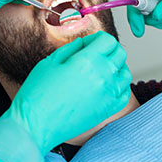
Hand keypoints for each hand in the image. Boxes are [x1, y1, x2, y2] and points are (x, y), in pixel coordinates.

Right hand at [0, 31, 131, 161]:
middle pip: (120, 54)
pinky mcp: (108, 109)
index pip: (108, 40)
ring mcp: (108, 94)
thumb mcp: (51, 62)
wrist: (36, 123)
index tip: (89, 43)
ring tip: (100, 69)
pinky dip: (119, 85)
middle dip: (108, 49)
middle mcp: (103, 75)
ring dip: (116, 67)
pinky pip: (125, 93)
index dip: (98, 38)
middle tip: (94, 53)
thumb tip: (83, 42)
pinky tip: (106, 85)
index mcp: (88, 60)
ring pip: (125, 73)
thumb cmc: (38, 92)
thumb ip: (71, 48)